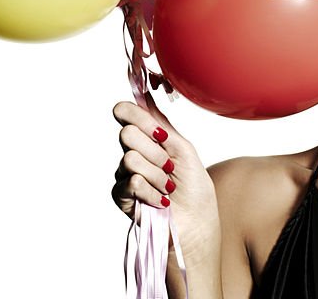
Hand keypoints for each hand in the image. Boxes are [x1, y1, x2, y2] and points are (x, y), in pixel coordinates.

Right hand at [112, 97, 221, 263]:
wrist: (196, 222)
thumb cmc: (194, 186)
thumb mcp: (183, 148)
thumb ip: (161, 124)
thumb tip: (145, 95)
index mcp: (148, 137)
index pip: (125, 112)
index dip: (134, 114)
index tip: (158, 132)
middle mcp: (133, 151)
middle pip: (126, 134)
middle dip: (155, 151)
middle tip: (170, 167)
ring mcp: (125, 174)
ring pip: (129, 159)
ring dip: (156, 174)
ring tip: (168, 186)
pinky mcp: (121, 196)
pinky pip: (131, 183)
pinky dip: (152, 192)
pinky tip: (162, 200)